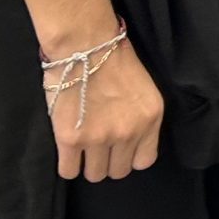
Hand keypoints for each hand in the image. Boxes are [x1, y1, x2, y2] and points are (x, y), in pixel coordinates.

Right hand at [48, 31, 163, 182]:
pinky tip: (68, 151)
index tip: (121, 149)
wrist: (85, 44)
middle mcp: (129, 132)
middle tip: (99, 146)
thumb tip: (128, 143)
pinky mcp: (71, 139)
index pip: (144, 161)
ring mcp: (100, 138)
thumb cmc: (113, 59)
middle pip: (118, 171)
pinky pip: (69, 171)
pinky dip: (68, 165)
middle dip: (108, 161)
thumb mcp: (144, 89)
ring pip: (95, 174)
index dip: (130, 157)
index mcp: (150, 118)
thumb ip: (140, 119)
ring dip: (88, 163)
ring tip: (83, 146)